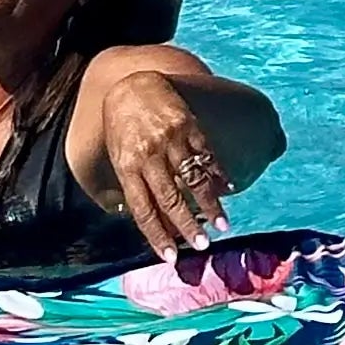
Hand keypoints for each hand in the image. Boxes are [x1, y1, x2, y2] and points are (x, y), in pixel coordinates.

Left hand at [98, 67, 230, 255]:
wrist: (133, 86)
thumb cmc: (122, 129)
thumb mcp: (116, 159)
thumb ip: (126, 188)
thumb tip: (140, 219)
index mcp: (128, 168)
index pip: (143, 209)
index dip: (157, 235)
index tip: (171, 258)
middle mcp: (150, 156)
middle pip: (171, 198)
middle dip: (187, 225)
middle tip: (203, 246)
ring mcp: (172, 139)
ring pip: (193, 178)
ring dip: (209, 204)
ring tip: (222, 225)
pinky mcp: (190, 125)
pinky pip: (207, 154)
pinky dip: (218, 173)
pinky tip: (228, 189)